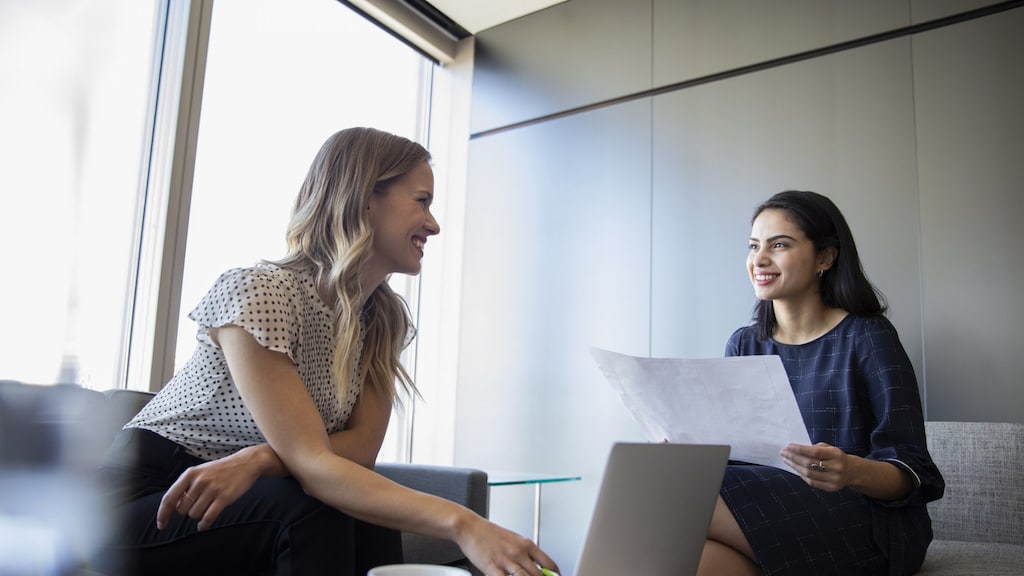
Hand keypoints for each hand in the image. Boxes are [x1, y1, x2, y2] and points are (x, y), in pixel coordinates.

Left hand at [156, 445, 276, 530]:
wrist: (246, 463)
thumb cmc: (221, 470)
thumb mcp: (200, 472)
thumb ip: (186, 486)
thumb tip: (173, 506)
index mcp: (190, 474)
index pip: (169, 498)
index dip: (163, 514)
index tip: (162, 524)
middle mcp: (199, 481)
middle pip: (182, 509)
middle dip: (187, 511)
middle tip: (197, 505)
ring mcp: (212, 489)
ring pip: (194, 514)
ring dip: (198, 515)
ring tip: (207, 507)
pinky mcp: (224, 497)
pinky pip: (208, 517)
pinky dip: (204, 524)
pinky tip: (204, 525)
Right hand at [456, 515, 559, 575]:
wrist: (470, 528)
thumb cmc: (489, 534)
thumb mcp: (513, 539)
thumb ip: (525, 553)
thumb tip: (536, 566)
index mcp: (526, 544)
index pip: (548, 563)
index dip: (555, 574)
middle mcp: (519, 553)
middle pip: (539, 575)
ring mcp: (507, 561)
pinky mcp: (493, 568)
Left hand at [780, 442, 849, 491]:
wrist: (851, 471)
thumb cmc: (835, 457)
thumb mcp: (829, 448)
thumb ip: (814, 448)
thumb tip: (794, 450)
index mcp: (836, 454)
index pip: (814, 452)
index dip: (799, 449)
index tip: (788, 446)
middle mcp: (836, 467)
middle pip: (809, 463)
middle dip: (794, 457)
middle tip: (783, 452)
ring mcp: (834, 479)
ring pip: (809, 474)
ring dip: (795, 466)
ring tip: (787, 460)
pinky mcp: (831, 488)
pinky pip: (812, 482)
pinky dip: (801, 475)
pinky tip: (795, 469)